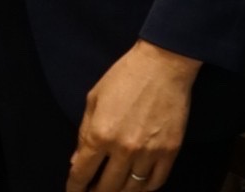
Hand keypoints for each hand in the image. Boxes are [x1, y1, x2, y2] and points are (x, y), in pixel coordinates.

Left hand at [66, 40, 200, 190]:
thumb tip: (77, 161)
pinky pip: (155, 182)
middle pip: (107, 188)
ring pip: (132, 190)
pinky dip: (144, 189)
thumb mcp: (94, 98)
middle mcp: (123, 149)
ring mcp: (148, 153)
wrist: (162, 65)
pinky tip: (137, 186)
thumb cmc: (124, 77)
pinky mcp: (169, 153)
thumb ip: (84, 132)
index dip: (75, 188)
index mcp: (100, 133)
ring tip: (113, 191)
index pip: (82, 172)